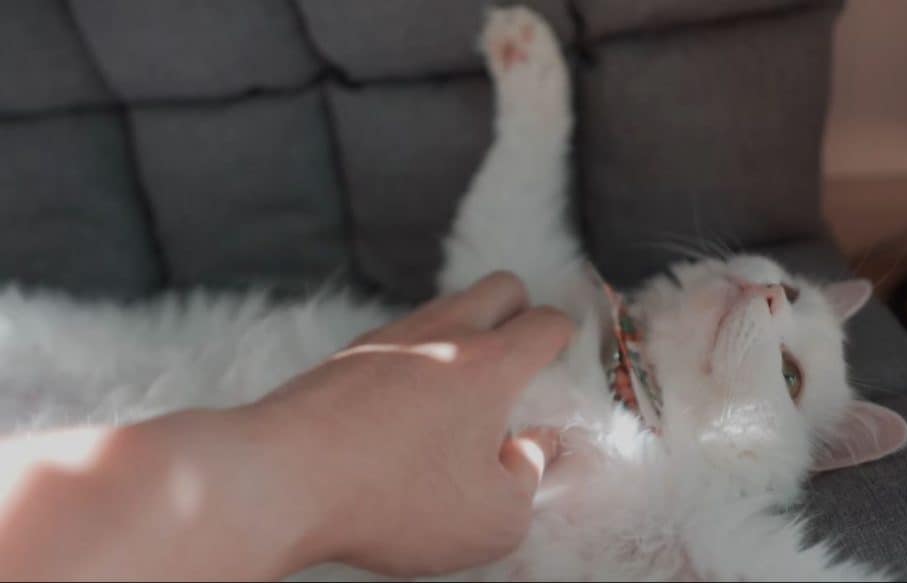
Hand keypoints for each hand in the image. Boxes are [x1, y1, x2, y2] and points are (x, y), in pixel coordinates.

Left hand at [251, 271, 574, 576]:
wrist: (280, 480)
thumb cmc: (394, 501)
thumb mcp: (492, 519)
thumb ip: (531, 479)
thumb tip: (531, 450)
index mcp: (490, 365)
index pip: (547, 322)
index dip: (564, 340)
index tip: (559, 361)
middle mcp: (442, 334)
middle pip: (501, 286)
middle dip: (521, 313)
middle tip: (517, 365)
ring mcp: (390, 339)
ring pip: (446, 306)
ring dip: (466, 334)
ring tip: (459, 393)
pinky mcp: (347, 355)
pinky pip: (400, 337)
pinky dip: (416, 357)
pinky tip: (404, 407)